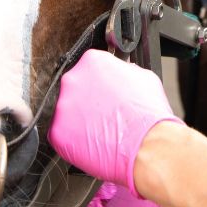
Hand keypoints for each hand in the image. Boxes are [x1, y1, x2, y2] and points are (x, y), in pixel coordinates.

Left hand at [48, 50, 184, 194]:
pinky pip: (61, 135)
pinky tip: (91, 144)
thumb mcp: (143, 77)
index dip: (97, 84)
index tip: (102, 95)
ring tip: (99, 132)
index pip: (87, 68)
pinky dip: (73, 141)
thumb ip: (124, 71)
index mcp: (92, 61)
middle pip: (74, 89)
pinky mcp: (58, 132)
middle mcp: (73, 79)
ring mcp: (63, 106)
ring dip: (79, 121)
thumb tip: (120, 73)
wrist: (148, 145)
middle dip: (85, 102)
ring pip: (66, 112)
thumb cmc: (148, 115)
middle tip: (101, 115)